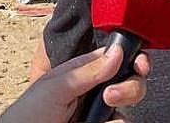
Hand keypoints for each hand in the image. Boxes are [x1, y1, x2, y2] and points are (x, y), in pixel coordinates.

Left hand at [0, 46, 150, 122]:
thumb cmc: (30, 111)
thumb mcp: (56, 86)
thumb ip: (88, 70)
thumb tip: (116, 52)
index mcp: (83, 70)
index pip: (115, 58)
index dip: (131, 59)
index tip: (139, 65)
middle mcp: (94, 89)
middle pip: (129, 82)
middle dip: (129, 88)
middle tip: (111, 96)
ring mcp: (98, 110)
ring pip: (127, 106)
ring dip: (119, 110)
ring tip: (98, 117)